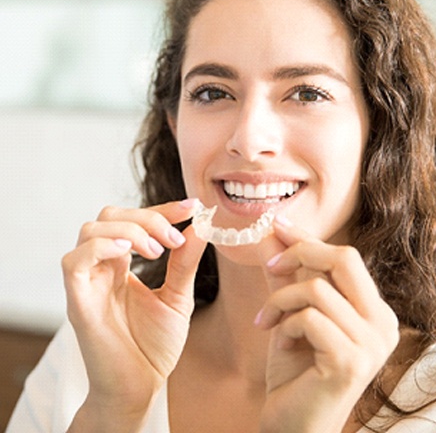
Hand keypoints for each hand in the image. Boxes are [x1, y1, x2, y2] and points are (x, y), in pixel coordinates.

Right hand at [62, 199, 205, 428]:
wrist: (141, 387)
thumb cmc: (154, 345)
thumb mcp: (178, 297)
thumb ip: (184, 262)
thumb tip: (200, 226)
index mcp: (122, 264)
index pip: (134, 219)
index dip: (162, 209)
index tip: (192, 207)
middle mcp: (101, 268)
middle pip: (110, 215)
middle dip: (147, 217)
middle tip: (174, 239)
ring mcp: (87, 282)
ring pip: (91, 229)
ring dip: (130, 230)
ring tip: (157, 251)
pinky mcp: (77, 301)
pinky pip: (74, 260)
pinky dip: (102, 246)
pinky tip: (129, 254)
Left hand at [255, 217, 398, 432]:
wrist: (294, 426)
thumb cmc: (296, 371)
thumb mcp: (290, 313)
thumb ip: (285, 275)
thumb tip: (271, 234)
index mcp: (374, 310)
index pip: (345, 257)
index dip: (309, 238)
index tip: (277, 225)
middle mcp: (383, 323)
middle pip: (344, 258)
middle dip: (301, 252)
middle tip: (271, 266)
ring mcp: (372, 344)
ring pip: (318, 288)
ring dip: (281, 300)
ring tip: (268, 321)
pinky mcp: (351, 361)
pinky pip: (310, 318)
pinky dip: (285, 324)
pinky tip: (280, 344)